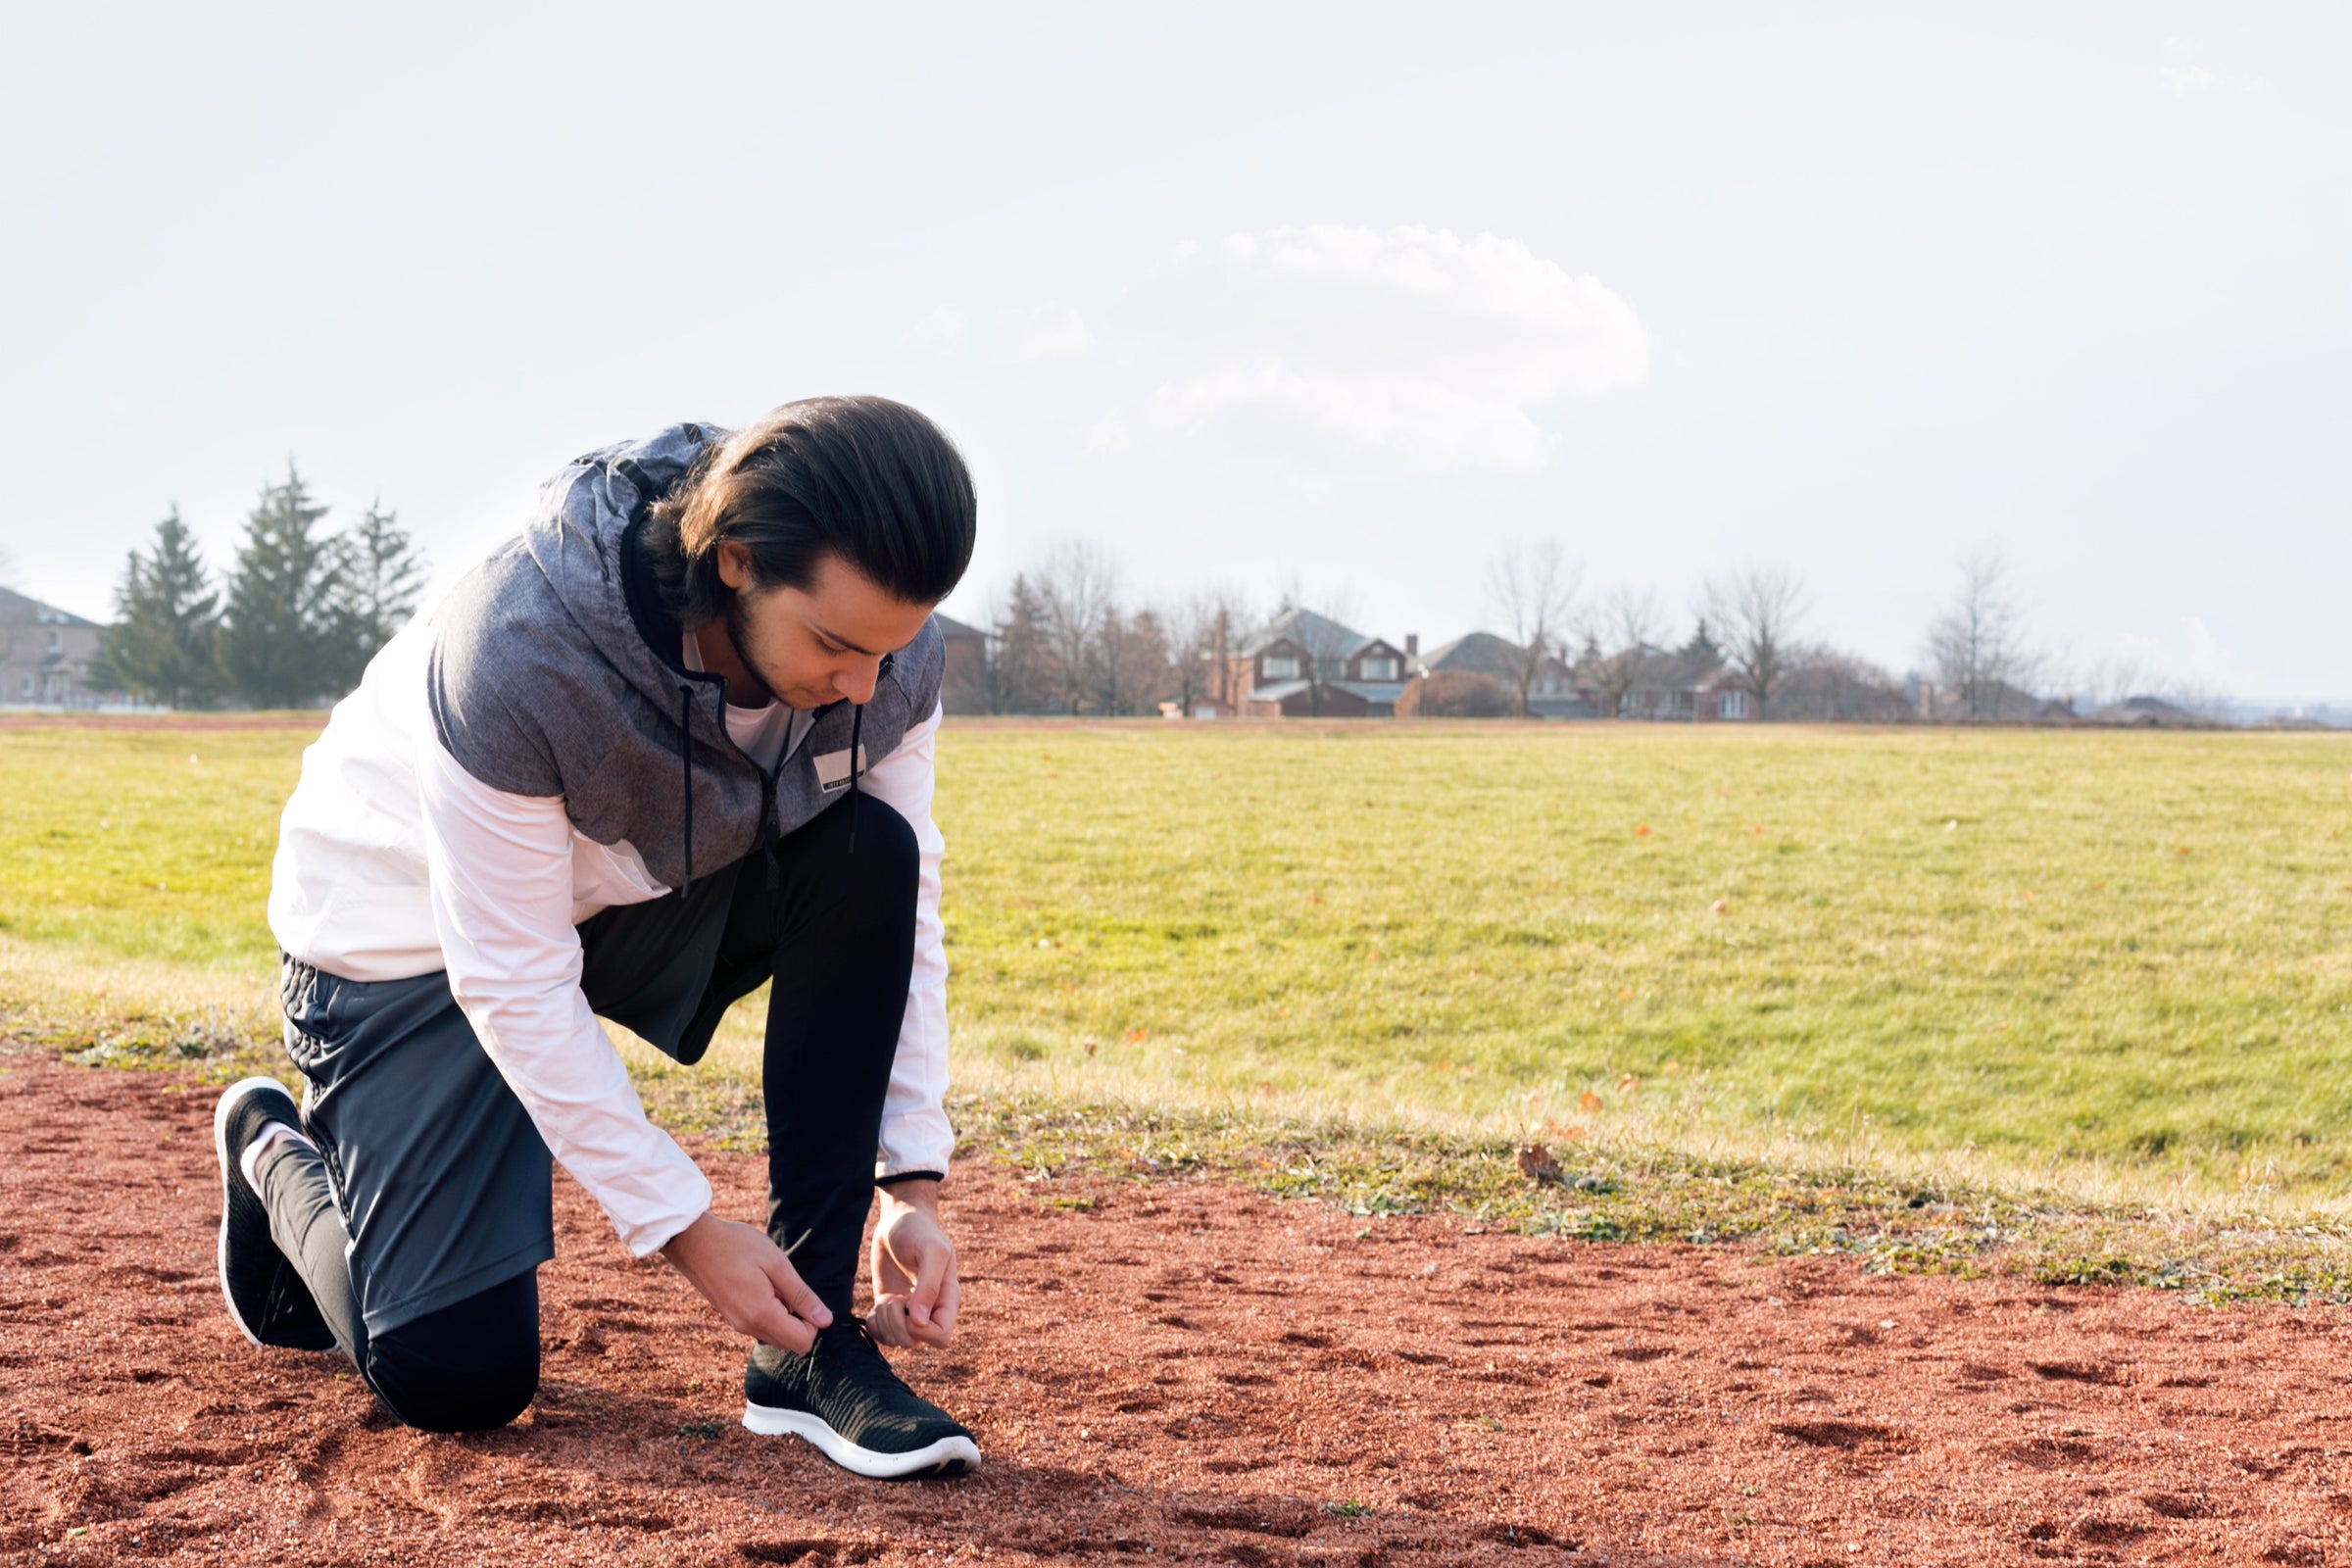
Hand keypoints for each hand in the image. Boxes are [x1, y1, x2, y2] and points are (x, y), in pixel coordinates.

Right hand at [660, 1212, 833, 1351]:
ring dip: (783, 1314)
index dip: (813, 1322)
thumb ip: (801, 1295)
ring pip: (774, 1334)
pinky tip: (759, 1284)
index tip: (802, 1294)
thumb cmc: (736, 1246)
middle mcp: (748, 1327)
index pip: (802, 1343)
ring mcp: (736, 1324)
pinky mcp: (731, 1317)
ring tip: (770, 1282)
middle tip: (786, 1286)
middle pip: (789, 1343)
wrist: (693, 1241)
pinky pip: (760, 1325)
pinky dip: (768, 1311)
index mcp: (761, 1315)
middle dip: (799, 1320)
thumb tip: (825, 1321)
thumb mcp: (777, 1264)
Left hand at [868, 1179, 958, 1348]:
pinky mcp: (890, 1308)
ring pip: (897, 1341)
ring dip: (885, 1323)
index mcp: (947, 1298)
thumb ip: (929, 1286)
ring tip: (886, 1299)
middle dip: (898, 1326)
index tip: (908, 1306)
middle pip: (916, 1342)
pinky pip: (881, 1334)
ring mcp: (909, 1311)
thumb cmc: (919, 1231)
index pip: (941, 1336)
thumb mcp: (931, 1250)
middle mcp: (930, 1309)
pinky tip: (876, 1307)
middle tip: (893, 1301)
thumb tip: (920, 1322)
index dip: (922, 1331)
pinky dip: (874, 1326)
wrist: (900, 1219)